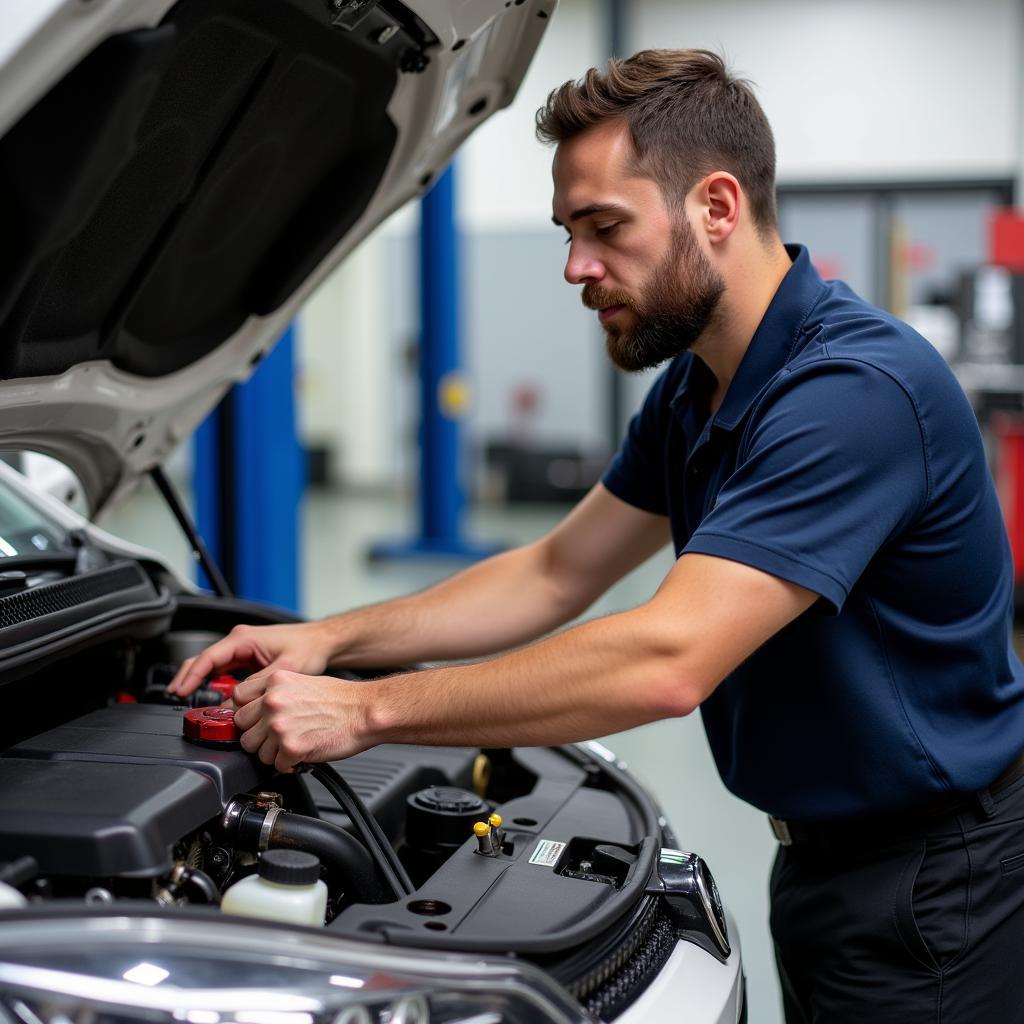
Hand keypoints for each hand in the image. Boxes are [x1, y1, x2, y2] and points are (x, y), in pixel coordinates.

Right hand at [166, 621, 336, 697]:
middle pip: (204, 660)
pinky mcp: (248, 657)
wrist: (323, 641)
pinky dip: (214, 682)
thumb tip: (235, 702)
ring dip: (199, 680)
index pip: (207, 658)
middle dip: (187, 677)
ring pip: (212, 665)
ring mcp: (242, 649)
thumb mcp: (283, 669)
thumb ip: (257, 686)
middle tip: (175, 696)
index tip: (180, 691)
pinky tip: (210, 695)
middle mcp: (239, 641)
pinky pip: (224, 670)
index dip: (191, 676)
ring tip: (186, 698)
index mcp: (243, 638)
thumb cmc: (308, 647)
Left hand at [231, 669, 375, 772]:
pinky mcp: (291, 748)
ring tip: (290, 745)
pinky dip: (287, 764)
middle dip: (258, 735)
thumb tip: (255, 708)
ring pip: (255, 750)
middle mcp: (273, 701)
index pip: (237, 699)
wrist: (365, 712)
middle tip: (276, 736)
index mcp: (276, 681)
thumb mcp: (302, 681)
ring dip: (271, 752)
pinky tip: (300, 754)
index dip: (246, 712)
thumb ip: (275, 692)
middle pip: (242, 727)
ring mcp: (280, 725)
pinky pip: (275, 765)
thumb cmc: (341, 699)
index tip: (253, 720)